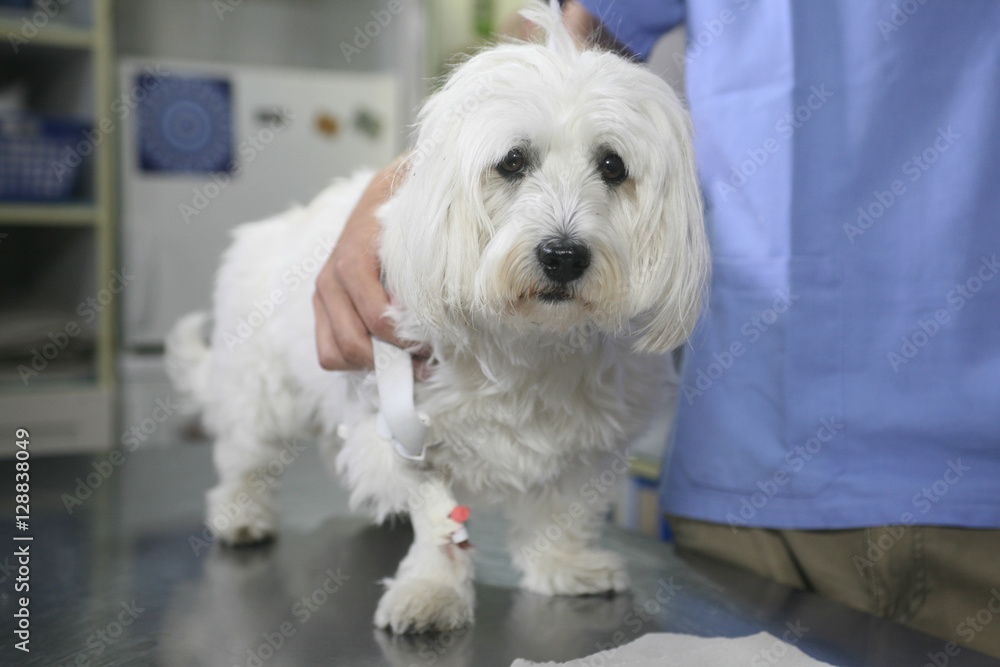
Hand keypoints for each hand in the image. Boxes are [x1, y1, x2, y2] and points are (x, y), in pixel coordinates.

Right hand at [313, 156, 408, 369]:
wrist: (382, 196)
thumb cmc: (406, 219)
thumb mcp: (420, 239)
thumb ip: (421, 275)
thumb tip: (426, 316)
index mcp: (352, 262)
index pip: (377, 320)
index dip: (408, 343)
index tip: (435, 348)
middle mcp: (330, 280)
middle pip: (352, 345)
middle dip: (392, 361)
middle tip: (425, 364)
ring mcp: (322, 295)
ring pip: (335, 353)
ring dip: (372, 365)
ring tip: (406, 362)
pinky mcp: (322, 306)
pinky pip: (328, 350)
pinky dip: (356, 361)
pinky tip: (386, 352)